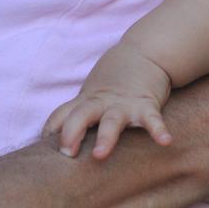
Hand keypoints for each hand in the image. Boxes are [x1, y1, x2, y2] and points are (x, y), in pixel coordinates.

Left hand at [43, 43, 171, 158]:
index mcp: (85, 102)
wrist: (144, 53)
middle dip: (71, 133)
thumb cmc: (113, 82)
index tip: (42, 150)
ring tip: (99, 154)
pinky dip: (159, 130)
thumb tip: (56, 142)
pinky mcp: (146, 105)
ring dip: (105, 137)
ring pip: (111, 121)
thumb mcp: (91, 96)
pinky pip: (152, 120)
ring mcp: (123, 104)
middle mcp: (101, 104)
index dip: (50, 131)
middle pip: (80, 116)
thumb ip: (77, 115)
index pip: (61, 115)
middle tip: (66, 153)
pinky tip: (165, 141)